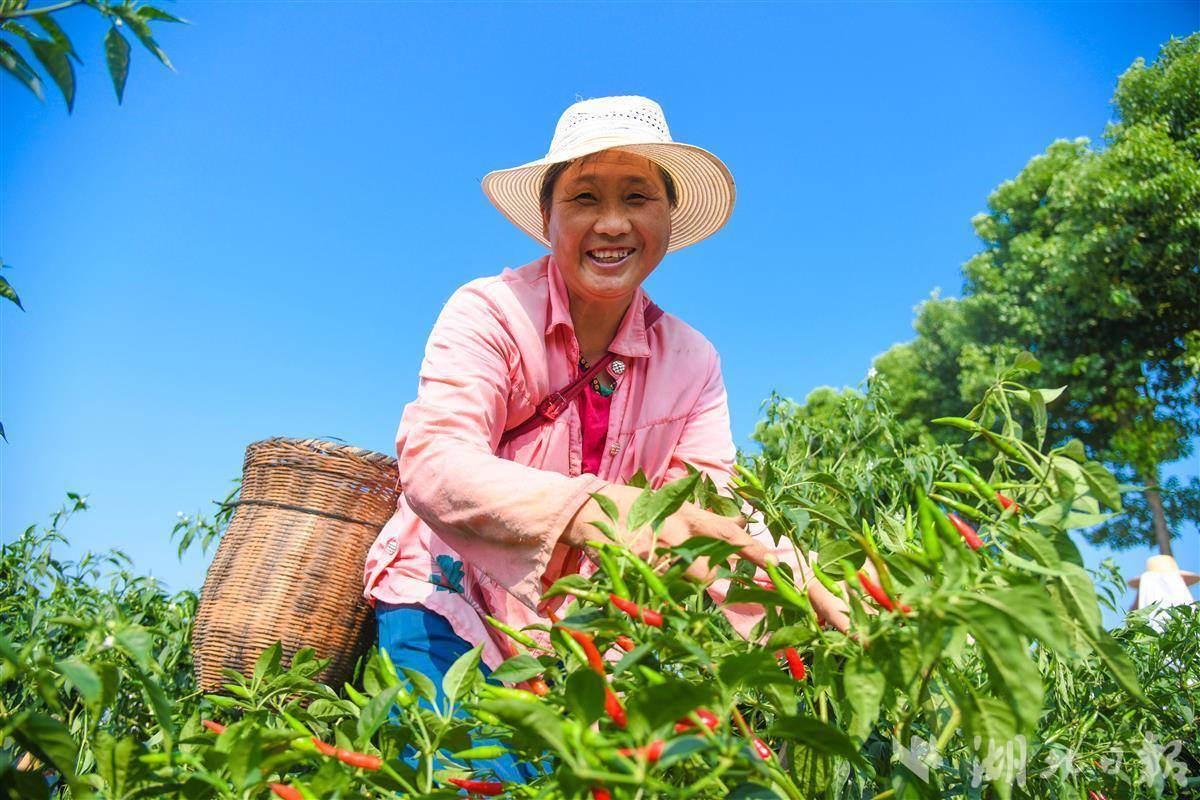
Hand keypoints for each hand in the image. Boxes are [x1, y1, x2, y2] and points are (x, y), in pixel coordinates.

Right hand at [561, 484, 769, 580]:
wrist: (585, 510)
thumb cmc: (633, 507)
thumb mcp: (673, 505)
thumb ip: (708, 518)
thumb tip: (745, 520)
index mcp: (687, 515)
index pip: (729, 534)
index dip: (755, 550)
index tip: (776, 565)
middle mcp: (674, 533)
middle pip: (708, 572)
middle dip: (711, 582)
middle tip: (710, 583)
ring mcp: (653, 553)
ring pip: (681, 585)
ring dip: (678, 586)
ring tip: (662, 572)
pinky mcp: (633, 568)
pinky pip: (656, 591)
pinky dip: (656, 590)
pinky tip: (644, 577)